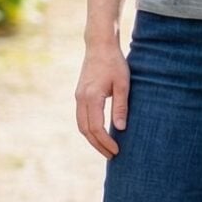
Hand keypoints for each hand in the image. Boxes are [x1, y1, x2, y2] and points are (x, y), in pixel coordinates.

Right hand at [76, 39, 129, 157]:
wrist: (99, 46)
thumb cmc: (114, 63)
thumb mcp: (123, 84)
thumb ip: (121, 106)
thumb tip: (120, 128)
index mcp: (91, 97)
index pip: (96, 127)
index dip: (106, 142)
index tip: (117, 151)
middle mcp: (81, 99)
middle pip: (86, 130)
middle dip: (98, 145)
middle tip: (112, 156)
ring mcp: (78, 97)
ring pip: (81, 126)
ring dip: (92, 139)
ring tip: (105, 149)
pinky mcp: (79, 95)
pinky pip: (81, 118)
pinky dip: (89, 130)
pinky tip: (100, 134)